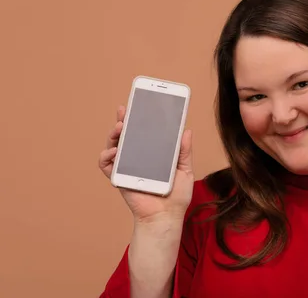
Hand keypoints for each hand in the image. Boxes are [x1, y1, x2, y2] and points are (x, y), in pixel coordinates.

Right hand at [98, 106, 194, 222]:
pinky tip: (114, 151)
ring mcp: (127, 167)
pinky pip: (106, 165)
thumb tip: (187, 130)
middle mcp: (138, 157)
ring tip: (120, 128)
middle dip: (123, 121)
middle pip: (127, 135)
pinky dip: (106, 156)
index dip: (139, 118)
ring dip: (114, 135)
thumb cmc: (176, 196)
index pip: (144, 132)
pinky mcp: (119, 178)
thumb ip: (184, 151)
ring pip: (114, 146)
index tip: (139, 104)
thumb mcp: (185, 170)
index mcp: (153, 153)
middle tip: (125, 111)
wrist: (166, 217)